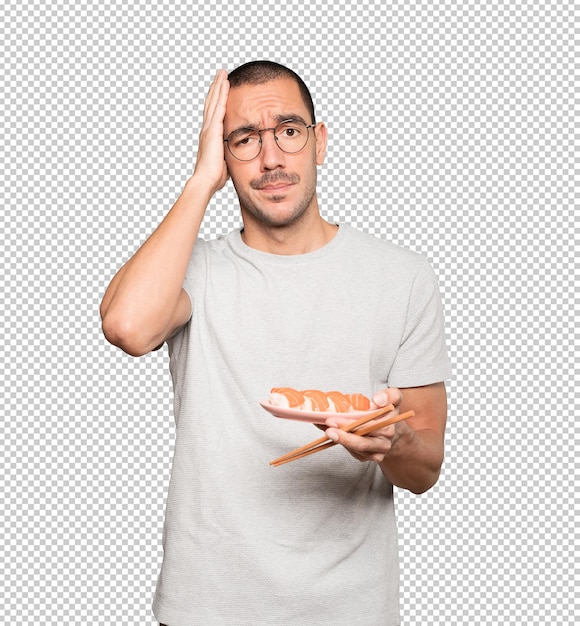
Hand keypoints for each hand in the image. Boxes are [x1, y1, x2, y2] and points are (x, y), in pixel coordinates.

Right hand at [192, 69, 229, 193]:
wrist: (206, 181)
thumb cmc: (214, 177)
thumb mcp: (224, 162)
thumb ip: (228, 155)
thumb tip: (235, 157)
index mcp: (209, 136)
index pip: (213, 113)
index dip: (216, 100)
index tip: (219, 89)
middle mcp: (207, 129)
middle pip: (211, 103)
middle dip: (216, 88)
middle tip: (220, 74)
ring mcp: (209, 128)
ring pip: (214, 101)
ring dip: (218, 86)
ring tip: (222, 73)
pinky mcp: (213, 130)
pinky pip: (219, 107)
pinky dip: (221, 94)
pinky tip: (225, 84)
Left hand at [324, 388, 406, 463]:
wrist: (393, 432)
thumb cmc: (388, 413)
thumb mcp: (394, 399)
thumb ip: (389, 395)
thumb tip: (377, 400)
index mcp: (387, 429)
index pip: (366, 428)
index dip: (348, 425)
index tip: (332, 420)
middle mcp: (382, 444)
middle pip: (359, 443)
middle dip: (341, 436)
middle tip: (327, 428)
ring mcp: (373, 454)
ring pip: (352, 448)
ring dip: (336, 438)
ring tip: (323, 426)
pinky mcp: (364, 457)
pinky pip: (348, 450)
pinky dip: (337, 440)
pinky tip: (328, 429)